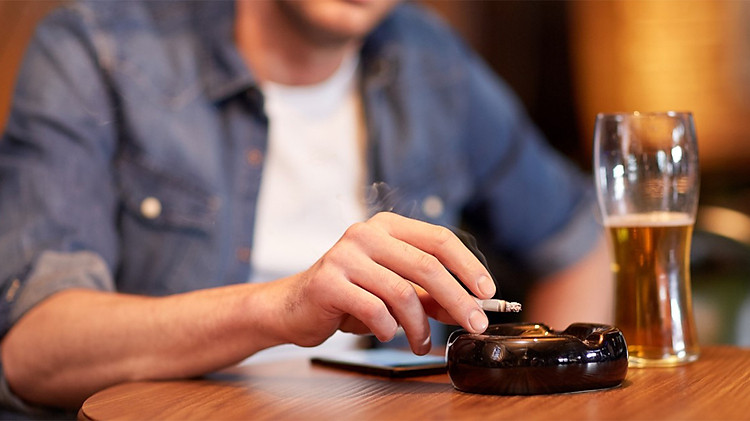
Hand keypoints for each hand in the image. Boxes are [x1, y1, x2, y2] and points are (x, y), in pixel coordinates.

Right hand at [277, 212, 495, 354]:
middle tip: (474, 324)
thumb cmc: (349, 294)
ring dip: (420, 326)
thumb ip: (429, 295)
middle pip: (427, 266)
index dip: (468, 266)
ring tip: (423, 344)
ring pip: (402, 293)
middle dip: (457, 300)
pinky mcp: (328, 282)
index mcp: (387, 227)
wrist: (294, 305)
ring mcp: (345, 256)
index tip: (487, 292)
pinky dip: (388, 329)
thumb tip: (469, 308)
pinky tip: (387, 334)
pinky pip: (374, 310)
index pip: (439, 239)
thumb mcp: (393, 289)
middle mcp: (366, 234)